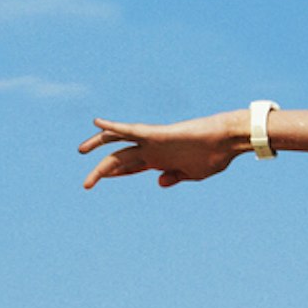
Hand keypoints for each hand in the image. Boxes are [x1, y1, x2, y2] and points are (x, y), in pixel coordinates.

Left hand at [80, 115, 243, 189]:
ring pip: (119, 144)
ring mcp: (153, 142)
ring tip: (80, 150)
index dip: (115, 174)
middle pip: (120, 158)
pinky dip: (114, 126)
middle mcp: (153, 150)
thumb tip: (158, 182)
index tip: (100, 180)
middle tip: (86, 184)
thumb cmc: (214, 156)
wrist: (227, 141)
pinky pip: (131, 129)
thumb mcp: (191, 174)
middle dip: (102, 170)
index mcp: (160, 160)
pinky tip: (98, 122)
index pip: (131, 168)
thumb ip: (174, 177)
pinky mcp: (157, 134)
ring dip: (98, 146)